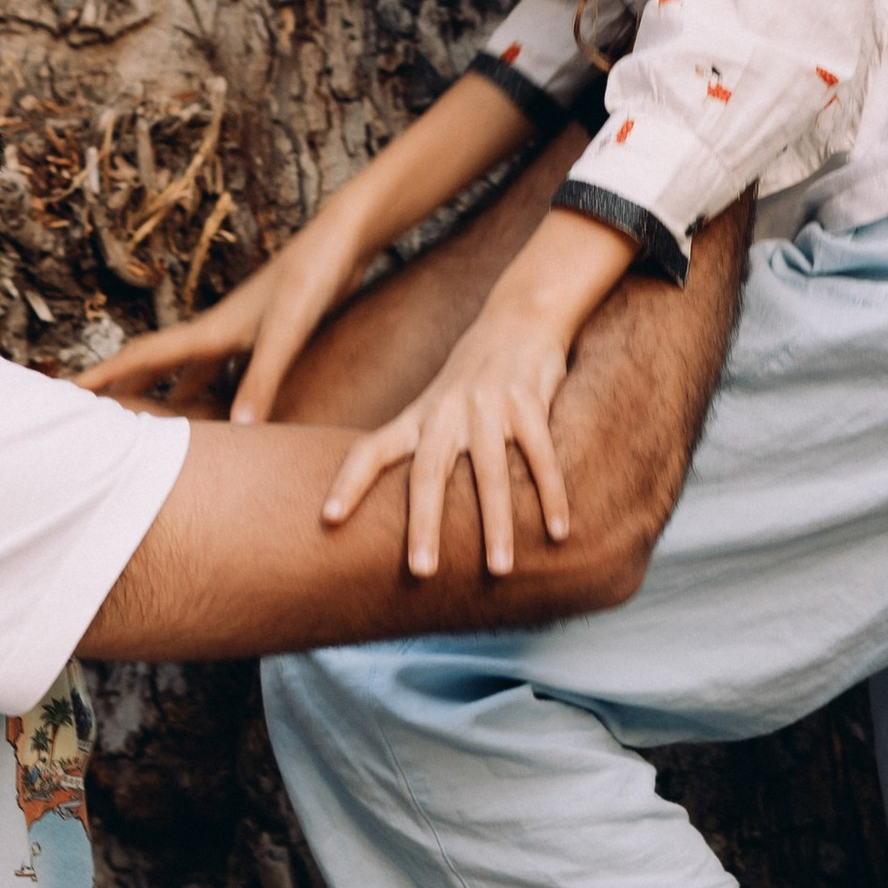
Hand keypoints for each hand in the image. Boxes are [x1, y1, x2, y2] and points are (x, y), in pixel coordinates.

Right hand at [92, 195, 366, 424]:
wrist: (346, 239)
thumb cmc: (315, 277)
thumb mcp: (288, 332)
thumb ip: (262, 380)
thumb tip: (237, 433)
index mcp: (212, 331)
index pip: (144, 357)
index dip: (104, 377)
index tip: (64, 395)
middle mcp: (219, 331)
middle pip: (160, 367)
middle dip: (126, 391)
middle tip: (95, 419)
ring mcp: (243, 333)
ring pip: (195, 375)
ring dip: (173, 399)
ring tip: (155, 429)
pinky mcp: (270, 335)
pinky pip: (230, 374)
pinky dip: (220, 396)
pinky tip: (230, 415)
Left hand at [321, 293, 574, 580]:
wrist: (520, 315)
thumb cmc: (472, 377)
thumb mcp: (437, 406)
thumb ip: (422, 449)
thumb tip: (393, 512)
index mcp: (419, 417)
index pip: (372, 450)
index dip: (348, 483)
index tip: (328, 519)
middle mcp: (447, 411)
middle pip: (428, 472)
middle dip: (423, 524)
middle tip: (420, 572)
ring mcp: (488, 405)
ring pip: (490, 473)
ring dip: (495, 524)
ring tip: (498, 569)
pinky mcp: (528, 400)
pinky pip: (541, 455)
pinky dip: (551, 495)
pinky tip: (558, 532)